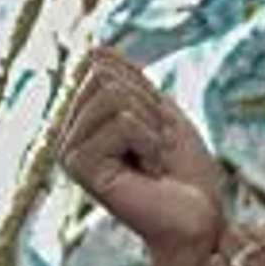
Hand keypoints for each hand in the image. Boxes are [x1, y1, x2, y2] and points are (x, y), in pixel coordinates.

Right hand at [60, 49, 223, 253]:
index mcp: (83, 119)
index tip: (154, 131)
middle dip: (148, 108)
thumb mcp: (161, 112)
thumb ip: (128, 81)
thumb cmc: (185, 172)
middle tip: (156, 149)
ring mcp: (69, 150)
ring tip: (152, 161)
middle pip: (104, 76)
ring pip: (114, 96)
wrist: (197, 218)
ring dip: (151, 127)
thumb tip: (94, 47)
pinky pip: (122, 121)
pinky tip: (149, 172)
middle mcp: (67, 133)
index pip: (103, 64)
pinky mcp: (79, 166)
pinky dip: (150, 142)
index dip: (145, 93)